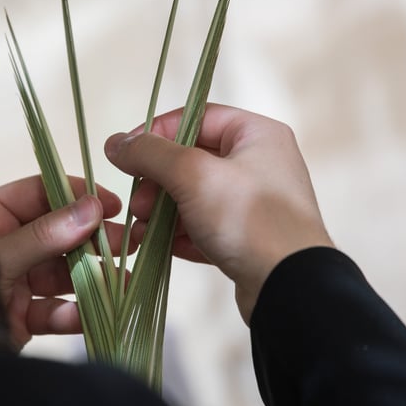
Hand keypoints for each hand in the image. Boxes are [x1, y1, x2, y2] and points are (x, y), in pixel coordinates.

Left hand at [0, 176, 126, 347]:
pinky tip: (86, 316)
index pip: (37, 194)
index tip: (111, 202)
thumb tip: (89, 208)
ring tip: (125, 281)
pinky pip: (54, 311)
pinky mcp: (19, 319)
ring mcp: (12, 283)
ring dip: (93, 278)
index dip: (74, 195)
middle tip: (131, 241)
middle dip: (93, 239)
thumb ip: (42, 236)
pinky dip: (73, 314)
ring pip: (62, 274)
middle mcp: (2, 246)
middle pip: (57, 234)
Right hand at [104, 104, 332, 323]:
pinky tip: (156, 247)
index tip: (125, 154)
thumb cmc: (249, 219)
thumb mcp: (193, 175)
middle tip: (136, 204)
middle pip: (192, 160)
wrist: (290, 287)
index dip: (157, 133)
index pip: (197, 117)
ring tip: (141, 229)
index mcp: (257, 135)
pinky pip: (204, 228)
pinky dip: (178, 234)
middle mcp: (260, 164)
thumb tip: (114, 143)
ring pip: (194, 197)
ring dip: (161, 211)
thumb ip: (151, 154)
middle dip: (156, 181)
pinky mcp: (247, 239)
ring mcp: (254, 204)